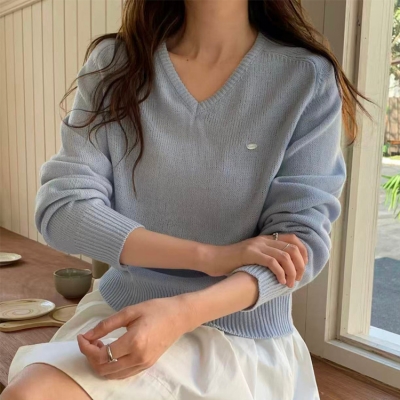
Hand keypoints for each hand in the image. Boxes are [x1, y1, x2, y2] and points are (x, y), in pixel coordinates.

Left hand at [77, 296, 193, 379]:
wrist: (179, 316)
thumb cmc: (156, 309)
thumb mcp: (130, 311)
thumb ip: (106, 325)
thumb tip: (87, 336)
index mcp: (134, 342)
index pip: (101, 354)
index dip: (86, 348)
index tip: (81, 337)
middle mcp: (138, 357)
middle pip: (104, 369)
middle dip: (90, 357)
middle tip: (90, 341)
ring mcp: (143, 364)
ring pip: (112, 375)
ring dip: (100, 364)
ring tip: (101, 346)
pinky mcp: (146, 365)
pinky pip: (123, 374)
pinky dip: (111, 367)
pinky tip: (111, 352)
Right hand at [205, 233, 307, 287]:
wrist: (212, 258)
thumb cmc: (231, 262)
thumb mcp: (252, 257)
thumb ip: (265, 258)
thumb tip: (282, 271)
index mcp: (265, 239)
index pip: (292, 239)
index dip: (302, 253)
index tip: (302, 268)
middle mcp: (263, 240)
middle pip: (292, 248)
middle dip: (299, 265)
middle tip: (297, 278)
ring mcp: (257, 246)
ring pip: (285, 256)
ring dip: (291, 272)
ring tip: (289, 283)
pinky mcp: (250, 254)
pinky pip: (272, 262)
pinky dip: (280, 273)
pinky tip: (280, 281)